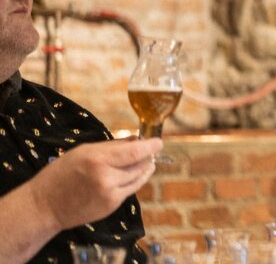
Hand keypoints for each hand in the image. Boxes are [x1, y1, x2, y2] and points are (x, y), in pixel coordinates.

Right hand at [27, 137, 161, 230]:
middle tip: (151, 150)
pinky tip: (134, 174)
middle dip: (148, 156)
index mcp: (97, 159)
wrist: (45, 206)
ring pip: (138, 177)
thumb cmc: (61, 174)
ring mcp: (111, 194)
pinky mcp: (112, 206)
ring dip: (144, 168)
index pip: (134, 152)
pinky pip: (131, 189)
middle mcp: (106, 177)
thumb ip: (111, 146)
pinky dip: (135, 180)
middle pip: (140, 164)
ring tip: (146, 161)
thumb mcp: (83, 151)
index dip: (150, 146)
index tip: (158, 142)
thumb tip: (136, 140)